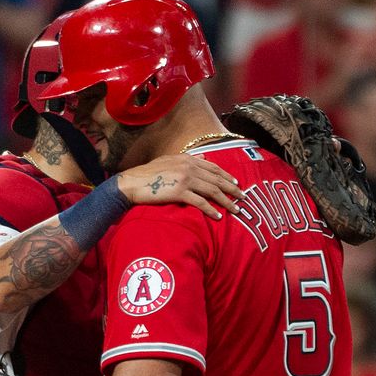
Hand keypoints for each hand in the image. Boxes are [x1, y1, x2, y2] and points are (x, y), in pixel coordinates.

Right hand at [117, 154, 243, 219]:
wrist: (132, 182)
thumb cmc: (148, 174)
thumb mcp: (169, 160)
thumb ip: (187, 159)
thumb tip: (203, 158)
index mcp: (188, 159)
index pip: (213, 168)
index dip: (226, 176)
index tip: (237, 183)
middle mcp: (189, 167)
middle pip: (217, 179)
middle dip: (232, 189)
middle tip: (244, 197)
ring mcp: (185, 179)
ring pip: (212, 191)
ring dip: (226, 201)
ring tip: (236, 210)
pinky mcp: (179, 192)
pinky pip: (200, 202)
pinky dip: (210, 210)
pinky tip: (218, 217)